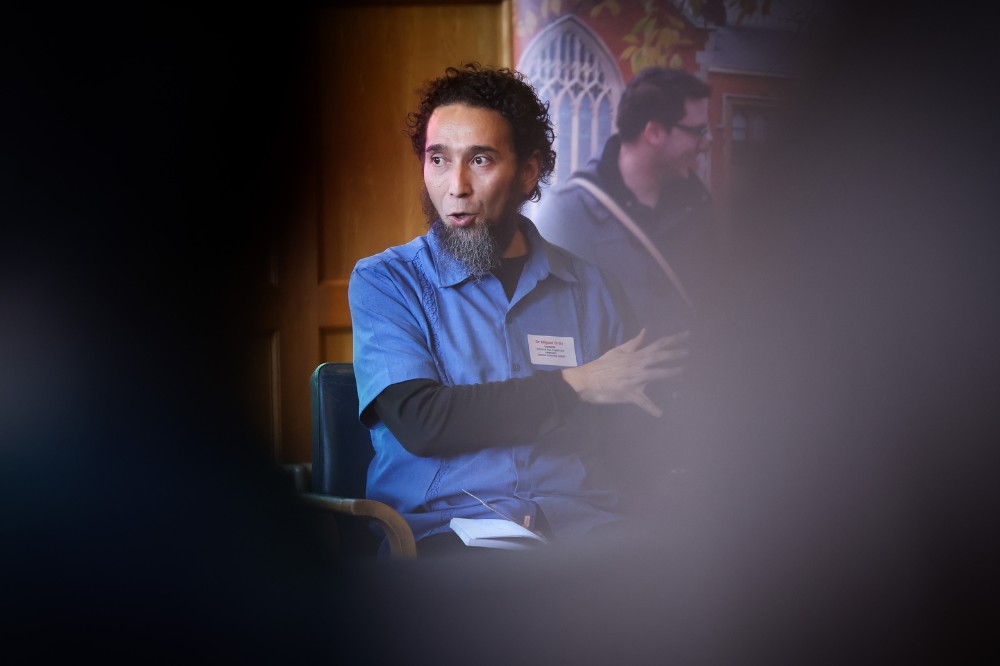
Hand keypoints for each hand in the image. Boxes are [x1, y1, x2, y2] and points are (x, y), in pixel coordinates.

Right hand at [561, 329, 689, 416]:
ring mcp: (635, 380)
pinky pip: (642, 402)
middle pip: (660, 357)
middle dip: (676, 353)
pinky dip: (651, 408)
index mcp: (635, 355)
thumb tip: (645, 332)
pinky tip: (660, 414)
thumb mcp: (618, 351)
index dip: (673, 339)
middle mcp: (637, 365)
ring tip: (683, 372)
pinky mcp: (630, 394)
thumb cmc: (602, 365)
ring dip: (671, 373)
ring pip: (656, 374)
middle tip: (689, 352)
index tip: (687, 335)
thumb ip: (634, 343)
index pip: (658, 344)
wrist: (587, 380)